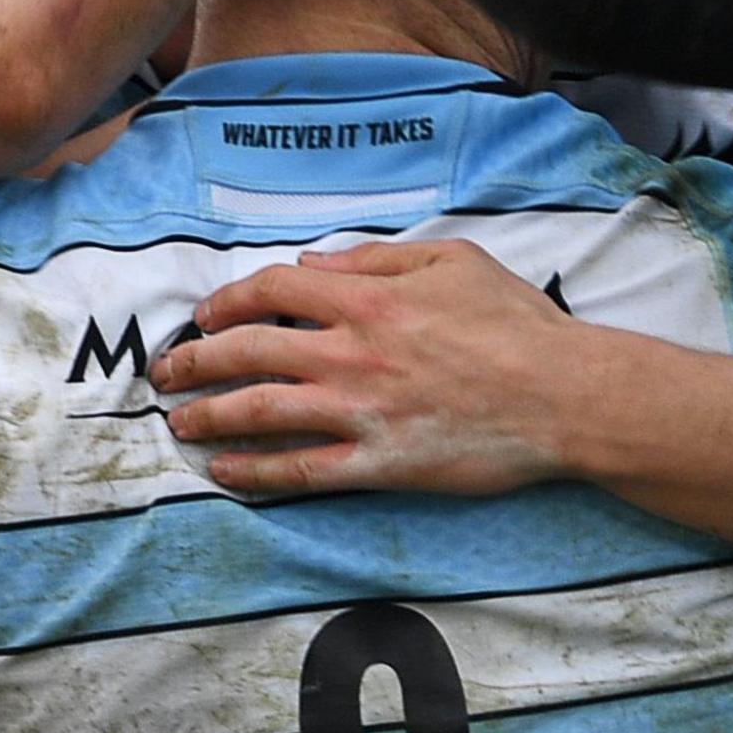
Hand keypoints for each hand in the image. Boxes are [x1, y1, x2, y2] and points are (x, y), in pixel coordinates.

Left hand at [150, 238, 594, 497]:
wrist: (565, 397)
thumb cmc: (519, 325)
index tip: (206, 314)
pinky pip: (302, 470)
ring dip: (210, 416)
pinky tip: (226, 473)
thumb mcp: (455, 260)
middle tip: (168, 372)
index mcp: (371, 300)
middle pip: (250, 350)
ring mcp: (362, 412)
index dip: (229, 300)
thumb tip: (316, 266)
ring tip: (179, 423)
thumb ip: (379, 260)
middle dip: (196, 360)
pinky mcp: (380, 464)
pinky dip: (256, 471)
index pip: (275, 290)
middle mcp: (354, 354)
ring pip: (261, 411)